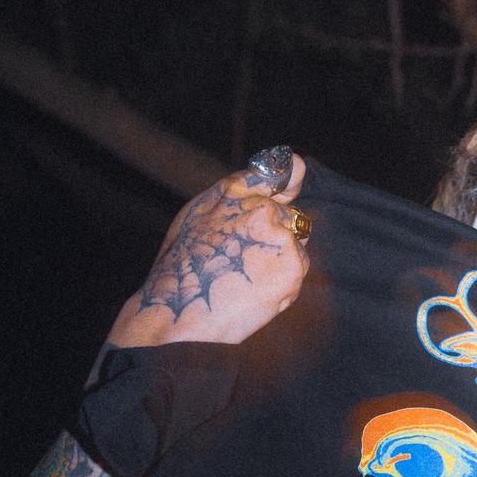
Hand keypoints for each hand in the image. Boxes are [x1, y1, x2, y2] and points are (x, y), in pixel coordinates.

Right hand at [107, 150, 308, 345]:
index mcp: (234, 193)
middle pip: (290, 216)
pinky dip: (284, 283)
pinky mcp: (293, 265)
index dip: (288, 175)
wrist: (179, 311)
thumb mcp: (199, 217)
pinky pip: (298, 271)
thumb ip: (241, 193)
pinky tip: (255, 291)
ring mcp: (280, 236)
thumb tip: (293, 164)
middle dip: (276, 236)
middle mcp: (261, 207)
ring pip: (296, 245)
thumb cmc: (182, 268)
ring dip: (280, 261)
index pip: (275, 171)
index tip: (296, 170)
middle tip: (242, 262)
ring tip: (245, 278)